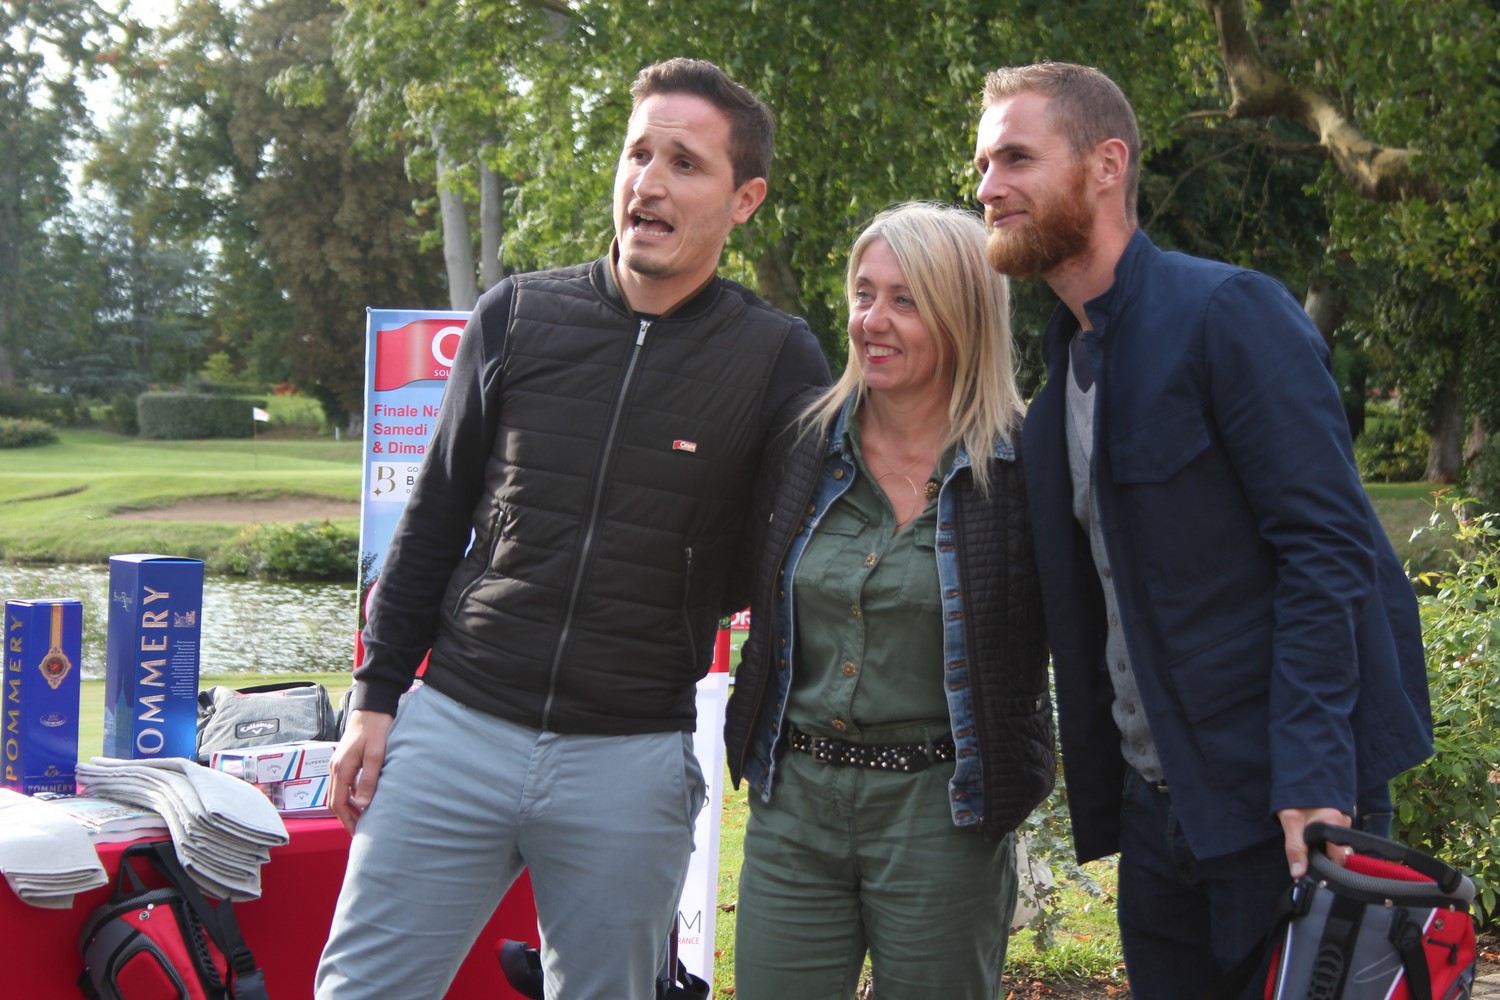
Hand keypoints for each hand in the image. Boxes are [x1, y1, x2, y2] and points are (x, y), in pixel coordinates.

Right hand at [329, 709, 392, 834]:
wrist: (372, 708)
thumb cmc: (376, 729)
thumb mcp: (376, 755)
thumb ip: (368, 780)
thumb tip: (361, 805)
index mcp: (341, 768)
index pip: (338, 802)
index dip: (346, 820)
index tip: (357, 832)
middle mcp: (335, 767)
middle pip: (333, 800)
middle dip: (345, 817)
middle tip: (359, 831)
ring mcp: (338, 763)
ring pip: (336, 792)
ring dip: (346, 807)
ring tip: (361, 819)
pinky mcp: (344, 759)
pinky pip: (342, 784)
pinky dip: (348, 796)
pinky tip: (361, 800)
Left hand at [1277, 806, 1351, 878]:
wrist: (1300, 777)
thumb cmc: (1296, 799)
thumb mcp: (1291, 823)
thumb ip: (1295, 849)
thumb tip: (1298, 873)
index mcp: (1335, 823)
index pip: (1339, 856)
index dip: (1328, 867)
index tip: (1316, 873)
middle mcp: (1344, 822)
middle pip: (1340, 851)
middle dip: (1325, 858)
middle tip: (1310, 860)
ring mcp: (1344, 819)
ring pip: (1337, 844)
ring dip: (1324, 848)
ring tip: (1310, 848)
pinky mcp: (1339, 818)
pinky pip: (1335, 835)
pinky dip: (1325, 840)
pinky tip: (1314, 839)